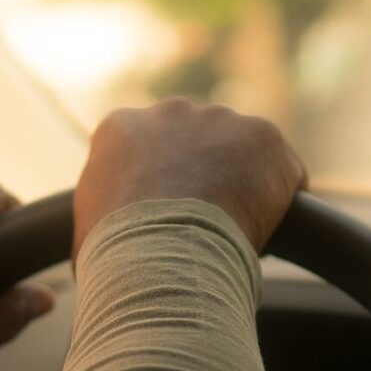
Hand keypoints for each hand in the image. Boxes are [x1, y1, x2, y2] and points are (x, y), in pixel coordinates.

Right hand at [73, 98, 307, 254]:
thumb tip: (103, 250)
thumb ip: (102, 219)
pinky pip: (283, 171)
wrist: (159, 257)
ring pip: (242, 153)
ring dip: (244, 186)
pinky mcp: (263, 137)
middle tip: (207, 226)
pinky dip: (282, 201)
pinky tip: (270, 232)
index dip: (164, 186)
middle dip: (206, 176)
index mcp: (120, 129)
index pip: (149, 150)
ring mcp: (219, 120)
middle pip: (198, 142)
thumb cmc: (115, 258)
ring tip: (237, 233)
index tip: (171, 218)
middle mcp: (169, 112)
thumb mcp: (87, 232)